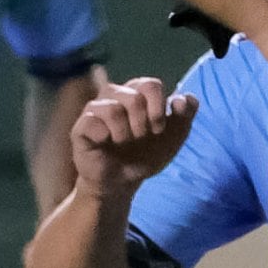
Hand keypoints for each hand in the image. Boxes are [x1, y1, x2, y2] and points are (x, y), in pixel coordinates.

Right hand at [70, 76, 200, 195]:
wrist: (122, 182)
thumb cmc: (146, 154)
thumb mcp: (174, 136)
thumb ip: (186, 114)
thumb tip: (184, 98)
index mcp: (138, 91)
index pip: (151, 85)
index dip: (158, 109)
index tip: (158, 129)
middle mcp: (115, 94)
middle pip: (135, 97)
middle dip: (143, 125)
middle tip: (139, 139)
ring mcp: (95, 109)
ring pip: (114, 109)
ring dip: (125, 134)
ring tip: (122, 143)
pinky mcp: (80, 127)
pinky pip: (91, 122)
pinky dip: (104, 136)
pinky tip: (104, 143)